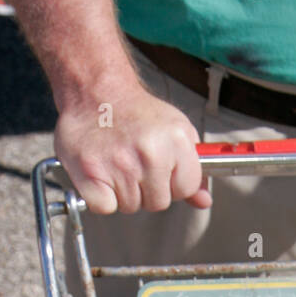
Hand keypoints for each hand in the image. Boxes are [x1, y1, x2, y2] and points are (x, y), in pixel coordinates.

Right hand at [55, 82, 211, 214]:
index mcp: (176, 140)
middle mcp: (151, 152)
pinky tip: (100, 174)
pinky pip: (104, 207)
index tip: (161, 167)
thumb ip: (193, 170)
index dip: (173, 182)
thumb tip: (203, 201)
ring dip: (122, 192)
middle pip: (158, 203)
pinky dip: (99, 197)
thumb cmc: (135, 112)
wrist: (96, 89)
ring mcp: (121, 163)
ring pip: (131, 206)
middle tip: (133, 162)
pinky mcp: (92, 171)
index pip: (186, 189)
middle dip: (147, 190)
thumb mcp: (176, 131)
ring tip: (116, 162)